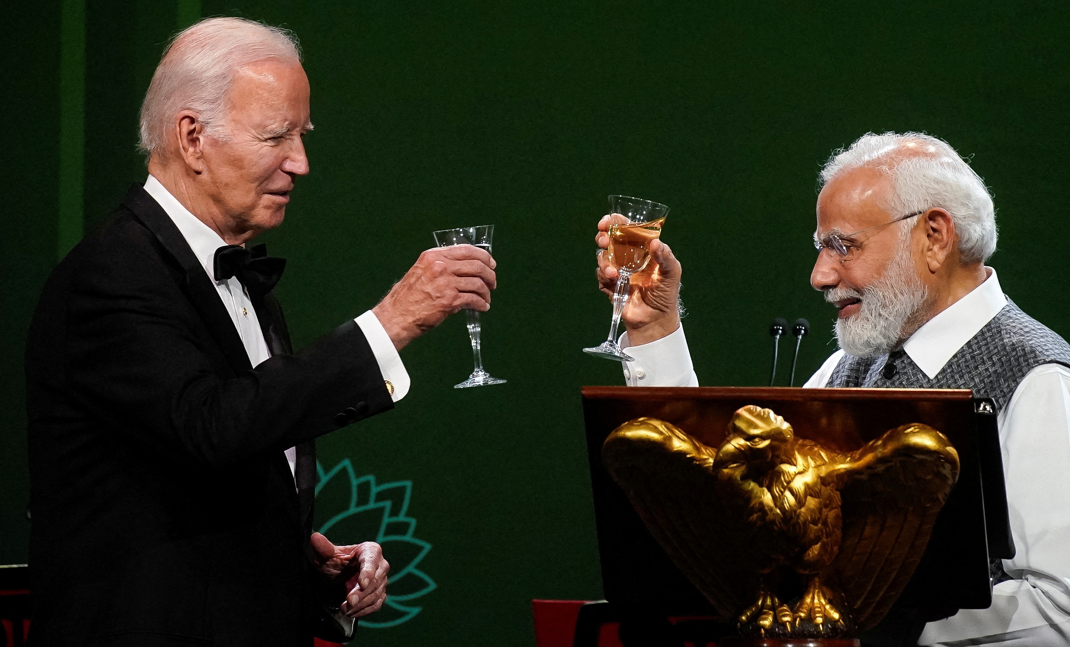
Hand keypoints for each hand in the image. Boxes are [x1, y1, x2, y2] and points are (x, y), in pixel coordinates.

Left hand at [310, 532, 388, 617]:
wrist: (337, 578)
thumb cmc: (334, 563)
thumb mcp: (327, 556)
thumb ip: (323, 548)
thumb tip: (314, 537)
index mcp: (370, 550)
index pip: (371, 562)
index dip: (367, 573)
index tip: (361, 583)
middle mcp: (380, 565)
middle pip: (376, 580)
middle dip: (362, 593)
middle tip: (349, 602)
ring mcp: (381, 581)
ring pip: (376, 594)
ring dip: (361, 604)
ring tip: (345, 609)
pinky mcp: (380, 594)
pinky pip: (376, 604)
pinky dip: (364, 610)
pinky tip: (351, 613)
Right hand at [372, 245, 496, 350]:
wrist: (396, 316)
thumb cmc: (407, 297)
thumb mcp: (421, 271)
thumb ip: (440, 266)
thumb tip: (463, 267)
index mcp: (434, 256)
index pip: (466, 250)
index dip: (483, 256)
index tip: (490, 264)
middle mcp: (440, 266)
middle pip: (477, 265)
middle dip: (489, 275)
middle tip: (492, 283)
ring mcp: (445, 283)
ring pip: (478, 283)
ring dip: (486, 292)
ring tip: (486, 298)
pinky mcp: (449, 300)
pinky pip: (474, 300)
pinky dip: (481, 304)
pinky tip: (482, 307)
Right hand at [596, 213, 681, 345]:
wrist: (655, 319)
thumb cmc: (666, 294)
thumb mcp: (672, 273)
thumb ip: (666, 257)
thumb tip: (655, 242)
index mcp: (642, 248)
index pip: (626, 229)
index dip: (615, 222)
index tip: (607, 221)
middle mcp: (627, 257)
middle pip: (609, 239)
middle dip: (603, 237)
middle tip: (603, 240)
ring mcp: (617, 270)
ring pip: (602, 257)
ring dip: (604, 261)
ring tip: (614, 273)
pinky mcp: (610, 285)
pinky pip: (601, 275)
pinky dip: (604, 275)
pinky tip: (613, 280)